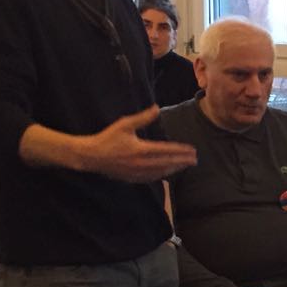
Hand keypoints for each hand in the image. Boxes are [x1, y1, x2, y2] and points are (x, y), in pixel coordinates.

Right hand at [78, 106, 197, 182]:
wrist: (91, 156)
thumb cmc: (107, 138)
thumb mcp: (125, 124)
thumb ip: (143, 118)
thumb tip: (157, 108)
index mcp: (141, 149)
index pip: (167, 150)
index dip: (181, 151)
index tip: (192, 150)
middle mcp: (141, 163)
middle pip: (168, 163)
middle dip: (183, 161)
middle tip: (195, 160)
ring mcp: (137, 172)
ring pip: (161, 172)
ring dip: (175, 169)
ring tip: (185, 166)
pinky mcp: (132, 178)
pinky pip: (152, 178)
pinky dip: (162, 175)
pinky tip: (167, 173)